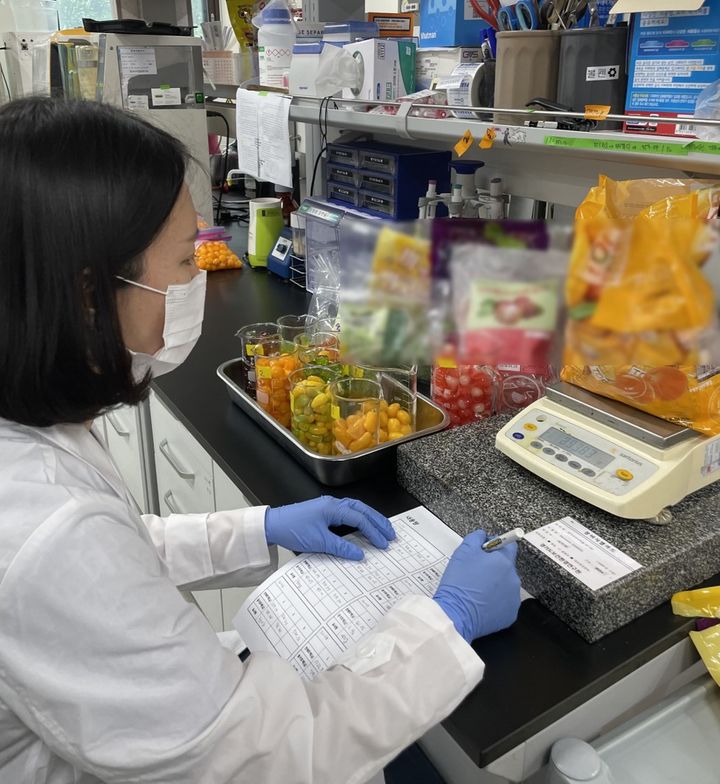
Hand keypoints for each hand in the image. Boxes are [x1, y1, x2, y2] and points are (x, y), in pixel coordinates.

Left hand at [264, 496, 395, 559]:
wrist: (273, 524)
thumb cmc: (293, 530)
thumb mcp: (319, 542)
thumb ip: (341, 547)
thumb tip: (360, 554)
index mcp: (333, 508)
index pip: (360, 519)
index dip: (373, 531)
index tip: (383, 544)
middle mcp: (333, 504)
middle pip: (362, 509)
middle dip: (378, 521)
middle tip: (391, 533)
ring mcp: (328, 506)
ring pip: (356, 509)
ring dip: (370, 518)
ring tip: (382, 529)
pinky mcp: (323, 512)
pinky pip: (347, 513)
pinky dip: (359, 519)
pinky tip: (362, 526)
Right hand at [434, 530, 520, 643]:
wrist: (455, 615)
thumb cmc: (459, 583)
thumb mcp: (462, 552)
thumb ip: (476, 538)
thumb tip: (483, 536)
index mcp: (504, 562)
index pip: (509, 546)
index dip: (496, 546)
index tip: (484, 550)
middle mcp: (514, 579)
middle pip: (506, 567)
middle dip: (493, 566)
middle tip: (475, 572)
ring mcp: (513, 599)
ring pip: (505, 585)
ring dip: (495, 584)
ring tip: (476, 590)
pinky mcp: (510, 615)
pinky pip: (504, 603)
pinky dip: (495, 601)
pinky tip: (480, 603)